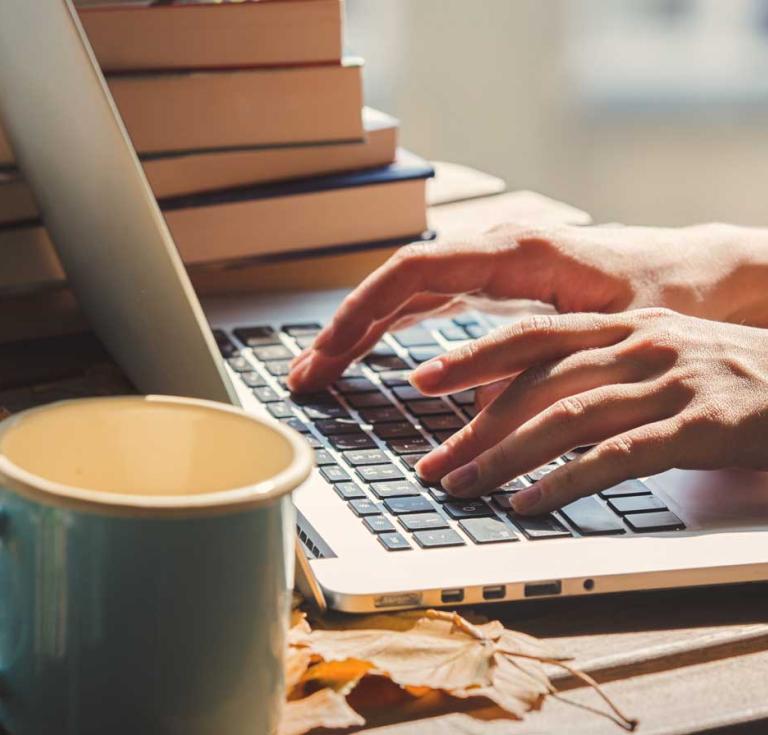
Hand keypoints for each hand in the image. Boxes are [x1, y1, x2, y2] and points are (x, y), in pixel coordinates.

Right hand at [288, 222, 767, 391]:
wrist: (696, 278)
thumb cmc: (663, 297)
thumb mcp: (609, 334)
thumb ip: (539, 362)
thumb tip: (467, 404)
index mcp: (515, 253)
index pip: (415, 270)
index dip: (364, 310)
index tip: (330, 350)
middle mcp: (492, 254)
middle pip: (396, 285)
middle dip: (346, 330)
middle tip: (306, 377)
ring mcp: (488, 271)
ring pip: (405, 296)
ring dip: (359, 333)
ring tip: (320, 372)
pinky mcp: (493, 290)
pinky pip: (425, 306)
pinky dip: (389, 333)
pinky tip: (366, 356)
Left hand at [410, 308, 767, 513]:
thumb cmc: (729, 376)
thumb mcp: (658, 357)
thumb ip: (596, 371)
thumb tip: (525, 405)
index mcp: (623, 325)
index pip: (530, 336)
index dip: (470, 357)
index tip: (422, 381)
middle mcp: (640, 344)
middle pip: (536, 382)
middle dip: (475, 427)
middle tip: (432, 463)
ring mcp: (670, 382)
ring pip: (566, 418)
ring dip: (505, 457)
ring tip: (463, 488)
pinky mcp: (700, 425)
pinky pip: (617, 456)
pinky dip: (565, 482)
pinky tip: (530, 505)